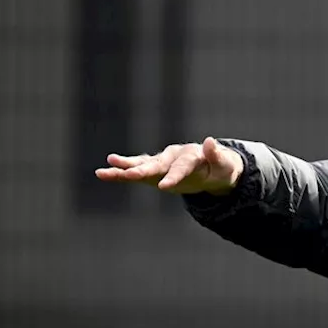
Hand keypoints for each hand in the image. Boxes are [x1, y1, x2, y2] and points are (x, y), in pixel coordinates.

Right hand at [94, 136, 243, 194]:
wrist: (212, 168)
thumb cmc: (220, 169)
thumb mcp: (224, 166)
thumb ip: (217, 156)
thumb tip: (210, 141)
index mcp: (191, 157)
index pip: (181, 167)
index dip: (174, 176)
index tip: (163, 187)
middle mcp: (173, 156)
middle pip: (157, 164)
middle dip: (144, 170)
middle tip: (130, 175)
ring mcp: (162, 162)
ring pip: (142, 165)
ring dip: (125, 167)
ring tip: (107, 166)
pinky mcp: (154, 169)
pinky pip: (136, 170)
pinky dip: (122, 172)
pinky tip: (104, 172)